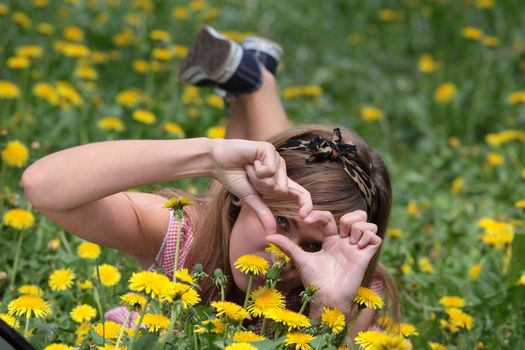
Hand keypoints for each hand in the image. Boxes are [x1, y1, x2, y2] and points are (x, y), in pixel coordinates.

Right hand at [211, 139, 311, 232]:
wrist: (217, 162)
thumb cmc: (234, 178)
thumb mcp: (250, 199)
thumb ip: (263, 214)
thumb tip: (271, 233)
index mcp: (278, 181)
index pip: (300, 193)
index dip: (306, 204)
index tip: (304, 217)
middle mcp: (280, 169)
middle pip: (282, 190)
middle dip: (261, 188)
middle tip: (250, 177)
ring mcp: (276, 158)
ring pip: (275, 181)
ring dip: (256, 179)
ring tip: (248, 168)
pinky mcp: (269, 149)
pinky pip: (269, 170)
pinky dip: (255, 170)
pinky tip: (249, 162)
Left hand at [265, 210, 380, 315]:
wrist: (325, 298)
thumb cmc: (314, 281)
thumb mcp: (300, 259)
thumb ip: (287, 246)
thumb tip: (268, 236)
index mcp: (330, 240)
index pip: (329, 218)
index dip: (318, 214)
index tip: (305, 219)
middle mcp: (345, 242)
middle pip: (355, 215)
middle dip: (348, 217)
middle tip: (338, 231)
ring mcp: (357, 248)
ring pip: (366, 222)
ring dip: (357, 226)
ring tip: (350, 241)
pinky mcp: (367, 255)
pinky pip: (375, 235)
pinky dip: (367, 235)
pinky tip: (357, 246)